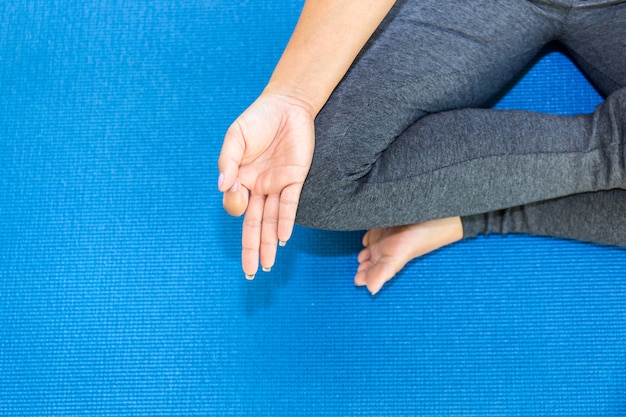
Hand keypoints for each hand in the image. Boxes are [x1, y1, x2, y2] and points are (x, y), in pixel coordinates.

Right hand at [218, 93, 314, 278]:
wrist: (286, 104)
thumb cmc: (257, 120)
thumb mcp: (235, 138)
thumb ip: (228, 162)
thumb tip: (223, 186)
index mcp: (241, 179)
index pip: (235, 204)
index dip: (233, 203)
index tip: (234, 190)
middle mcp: (259, 187)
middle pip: (254, 224)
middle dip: (252, 249)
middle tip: (250, 273)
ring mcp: (277, 185)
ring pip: (272, 220)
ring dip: (269, 243)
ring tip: (266, 266)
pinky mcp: (295, 178)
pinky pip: (290, 204)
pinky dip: (285, 220)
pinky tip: (282, 239)